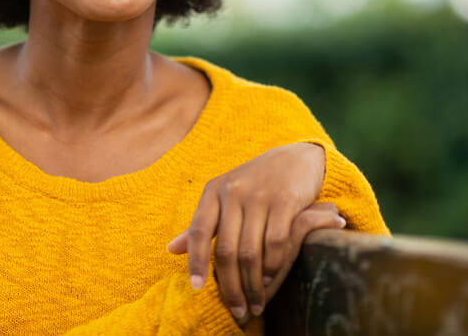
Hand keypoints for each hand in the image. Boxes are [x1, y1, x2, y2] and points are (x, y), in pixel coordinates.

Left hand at [166, 143, 330, 321]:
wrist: (295, 158)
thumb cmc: (255, 183)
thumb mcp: (225, 197)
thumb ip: (202, 224)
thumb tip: (171, 250)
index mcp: (214, 190)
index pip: (198, 230)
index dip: (195, 261)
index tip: (196, 288)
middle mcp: (234, 191)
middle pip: (226, 249)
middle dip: (230, 285)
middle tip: (237, 309)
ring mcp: (260, 195)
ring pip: (251, 251)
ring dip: (252, 283)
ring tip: (255, 301)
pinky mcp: (286, 200)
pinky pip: (276, 242)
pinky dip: (273, 266)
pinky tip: (271, 279)